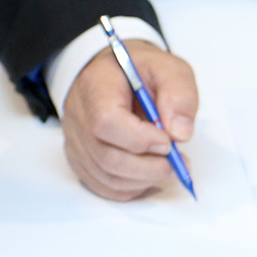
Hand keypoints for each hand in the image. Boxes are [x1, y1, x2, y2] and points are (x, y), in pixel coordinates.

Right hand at [61, 41, 196, 200]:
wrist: (113, 74)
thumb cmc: (139, 71)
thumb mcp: (168, 68)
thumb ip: (179, 95)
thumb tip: (180, 134)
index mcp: (96, 87)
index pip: (106, 122)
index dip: (140, 140)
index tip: (168, 141)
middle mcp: (78, 116)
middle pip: (105, 156)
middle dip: (148, 167)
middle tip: (177, 163)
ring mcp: (76, 140)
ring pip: (105, 176)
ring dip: (143, 179)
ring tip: (168, 167)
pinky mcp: (80, 158)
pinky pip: (102, 185)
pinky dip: (131, 187)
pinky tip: (149, 175)